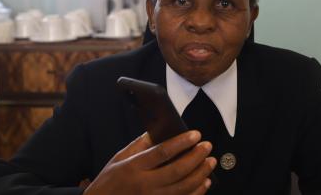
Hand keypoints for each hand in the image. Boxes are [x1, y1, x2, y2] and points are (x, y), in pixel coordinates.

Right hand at [84, 130, 215, 194]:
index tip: (196, 135)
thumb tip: (158, 131)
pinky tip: (205, 182)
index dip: (181, 143)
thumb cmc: (109, 181)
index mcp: (134, 167)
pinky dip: (197, 192)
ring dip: (201, 174)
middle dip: (196, 157)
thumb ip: (139, 145)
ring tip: (210, 162)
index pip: (162, 152)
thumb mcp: (119, 158)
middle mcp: (144, 184)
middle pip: (177, 170)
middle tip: (208, 146)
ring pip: (183, 188)